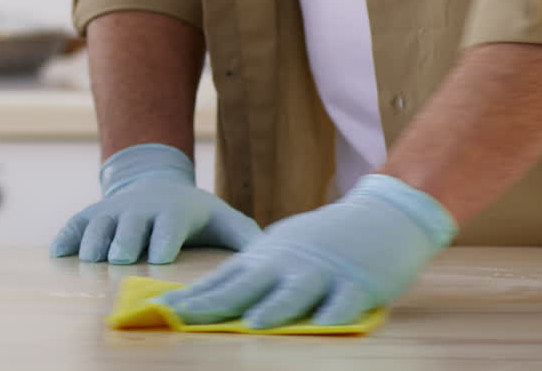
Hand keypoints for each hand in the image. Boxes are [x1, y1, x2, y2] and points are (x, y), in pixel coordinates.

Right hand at [50, 144, 259, 264]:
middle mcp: (140, 208)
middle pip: (130, 225)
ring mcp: (112, 210)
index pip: (168, 225)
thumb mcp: (222, 218)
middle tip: (119, 260)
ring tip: (89, 260)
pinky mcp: (91, 214)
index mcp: (174, 211)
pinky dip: (65, 238)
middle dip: (124, 242)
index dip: (162, 239)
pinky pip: (74, 224)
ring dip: (93, 242)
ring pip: (99, 225)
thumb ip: (246, 237)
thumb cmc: (195, 213)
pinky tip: (58, 255)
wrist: (155, 183)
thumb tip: (275, 256)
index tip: (158, 258)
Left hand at [157, 174, 456, 328]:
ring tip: (252, 324)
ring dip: (274, 309)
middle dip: (212, 304)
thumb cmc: (324, 239)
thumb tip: (210, 293)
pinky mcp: (360, 284)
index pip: (221, 280)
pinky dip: (334, 315)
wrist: (381, 214)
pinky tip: (324, 326)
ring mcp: (323, 272)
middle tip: (182, 318)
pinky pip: (346, 302)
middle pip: (245, 286)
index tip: (160, 309)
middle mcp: (287, 264)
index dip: (191, 297)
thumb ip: (249, 272)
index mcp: (265, 258)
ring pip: (294, 292)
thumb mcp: (279, 248)